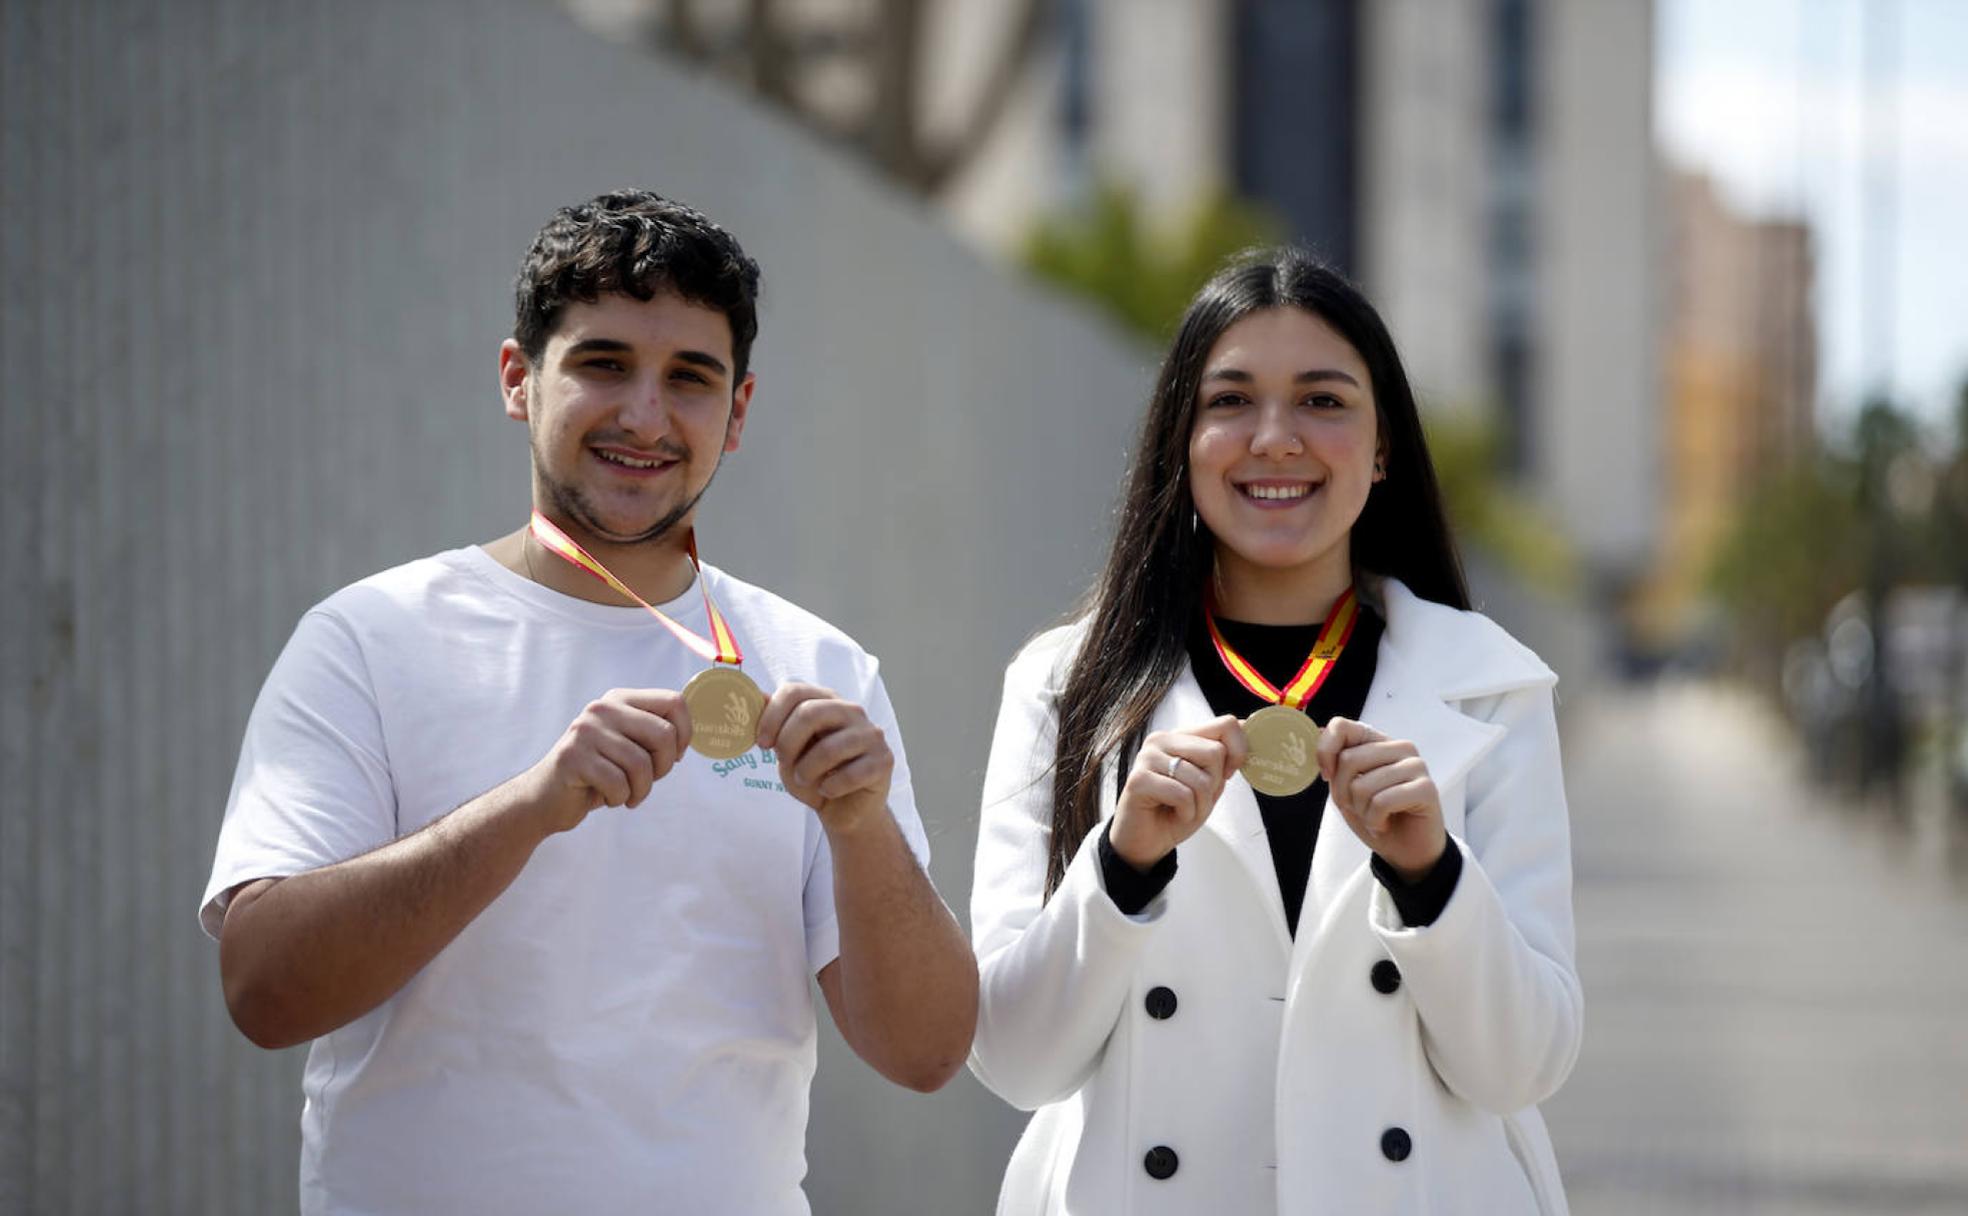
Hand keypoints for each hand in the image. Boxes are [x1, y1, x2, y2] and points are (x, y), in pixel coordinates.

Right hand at [520, 689, 691, 832]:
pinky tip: (608, 798)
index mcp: (620, 699)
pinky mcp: (573, 757)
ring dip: (640, 790)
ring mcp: (585, 731)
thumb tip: (695, 730)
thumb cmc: (598, 774)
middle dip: (664, 767)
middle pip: (664, 734)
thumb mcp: (628, 745)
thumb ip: (654, 733)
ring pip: (641, 764)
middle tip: (648, 781)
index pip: (674, 702)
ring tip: (627, 794)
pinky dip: (619, 798)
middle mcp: (603, 709)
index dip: (686, 733)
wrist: (546, 798)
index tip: (675, 756)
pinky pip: (618, 783)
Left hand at [757, 683, 892, 832]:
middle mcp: (851, 710)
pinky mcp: (884, 760)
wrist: (844, 810)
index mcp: (825, 701)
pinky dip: (831, 788)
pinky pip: (850, 774)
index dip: (771, 716)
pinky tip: (828, 791)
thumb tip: (752, 696)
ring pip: (829, 748)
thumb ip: (773, 723)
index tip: (762, 744)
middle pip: (810, 713)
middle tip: (783, 763)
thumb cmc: (813, 775)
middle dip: (788, 743)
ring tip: (805, 780)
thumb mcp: (786, 748)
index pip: (794, 690)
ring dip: (807, 771)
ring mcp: (871, 734)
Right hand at [1108, 715, 1248, 871]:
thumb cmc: (1177, 812)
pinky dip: (1186, 812)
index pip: (1226, 724)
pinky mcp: (1138, 780)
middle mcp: (1162, 739)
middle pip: (1215, 752)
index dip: (1239, 751)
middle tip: (1196, 798)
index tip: (1228, 774)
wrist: (1146, 843)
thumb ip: (1224, 758)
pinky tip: (1174, 814)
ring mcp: (1147, 757)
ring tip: (1184, 810)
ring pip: (1200, 778)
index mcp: (1181, 736)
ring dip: (1200, 804)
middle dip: (1214, 784)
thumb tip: (1247, 725)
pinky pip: (1182, 794)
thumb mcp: (1209, 783)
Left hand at [1317, 717, 1444, 880]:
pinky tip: (1384, 824)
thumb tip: (1317, 731)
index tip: (1326, 776)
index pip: (1342, 727)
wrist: (1405, 851)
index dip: (1325, 752)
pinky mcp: (1426, 788)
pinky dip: (1375, 820)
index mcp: (1377, 742)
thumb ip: (1335, 762)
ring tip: (1374, 818)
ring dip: (1361, 811)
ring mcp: (1415, 765)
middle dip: (1343, 793)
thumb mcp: (1346, 789)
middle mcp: (1399, 747)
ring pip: (1363, 785)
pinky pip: (1382, 802)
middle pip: (1348, 759)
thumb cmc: (1376, 817)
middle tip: (1357, 808)